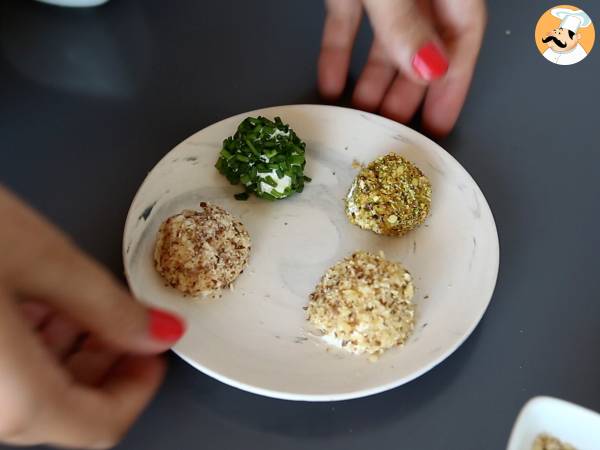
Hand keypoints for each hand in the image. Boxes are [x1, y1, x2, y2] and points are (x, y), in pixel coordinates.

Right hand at [0, 186, 184, 448]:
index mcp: (7, 397)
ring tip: (77, 303)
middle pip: (64, 414)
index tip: (153, 346)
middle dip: (105, 365)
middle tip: (122, 319)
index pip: (100, 426)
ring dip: (67, 356)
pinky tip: (32, 306)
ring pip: (28, 397)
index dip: (139, 385)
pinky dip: (26, 349)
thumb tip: (157, 332)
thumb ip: (107, 306)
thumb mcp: (37, 258)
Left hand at [318, 0, 485, 135]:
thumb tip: (428, 69)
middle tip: (394, 129)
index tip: (440, 124)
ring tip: (360, 115)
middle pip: (422, 47)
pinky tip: (330, 84)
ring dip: (371, 80)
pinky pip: (347, 23)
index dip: (452, 85)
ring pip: (384, 40)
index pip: (463, 37)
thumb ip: (405, 22)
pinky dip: (338, 53)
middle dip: (407, 93)